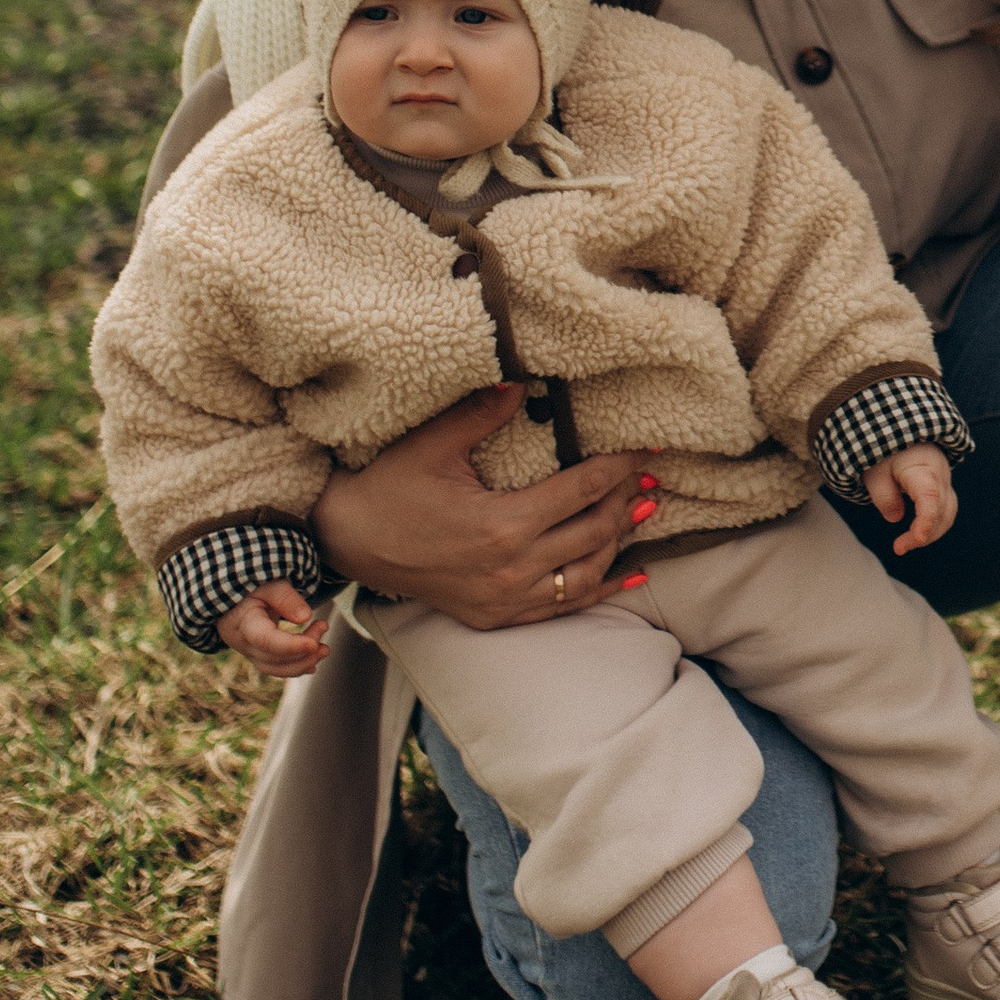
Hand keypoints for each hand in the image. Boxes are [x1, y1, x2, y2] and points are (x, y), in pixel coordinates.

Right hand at [219, 581, 328, 676]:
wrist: (234, 596)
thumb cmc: (251, 587)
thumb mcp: (268, 584)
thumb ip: (286, 598)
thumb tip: (305, 617)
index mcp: (243, 624)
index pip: (266, 641)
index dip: (292, 646)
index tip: (314, 643)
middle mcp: (244, 644)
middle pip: (275, 658)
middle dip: (305, 649)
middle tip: (324, 626)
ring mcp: (249, 653)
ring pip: (276, 668)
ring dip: (303, 662)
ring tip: (325, 649)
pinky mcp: (258, 655)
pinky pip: (276, 668)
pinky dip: (296, 666)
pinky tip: (313, 661)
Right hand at [312, 386, 640, 628]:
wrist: (349, 543)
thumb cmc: (390, 488)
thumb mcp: (433, 444)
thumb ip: (482, 413)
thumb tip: (522, 383)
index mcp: (502, 524)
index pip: (582, 490)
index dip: (620, 467)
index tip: (647, 450)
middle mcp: (511, 568)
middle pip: (592, 532)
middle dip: (625, 503)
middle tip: (650, 479)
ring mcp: (504, 598)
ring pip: (583, 574)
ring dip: (617, 545)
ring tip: (640, 515)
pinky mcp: (495, 616)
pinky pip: (559, 609)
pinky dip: (598, 590)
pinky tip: (627, 576)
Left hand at [864, 441, 957, 555]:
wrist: (902, 433)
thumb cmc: (885, 453)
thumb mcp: (874, 471)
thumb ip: (883, 495)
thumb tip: (895, 518)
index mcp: (922, 467)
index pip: (930, 497)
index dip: (927, 520)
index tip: (918, 538)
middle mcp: (940, 475)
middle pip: (942, 511)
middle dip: (924, 535)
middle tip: (899, 548)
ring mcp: (945, 482)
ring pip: (947, 514)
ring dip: (930, 533)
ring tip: (904, 545)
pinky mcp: (944, 489)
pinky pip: (945, 511)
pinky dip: (933, 526)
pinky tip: (916, 535)